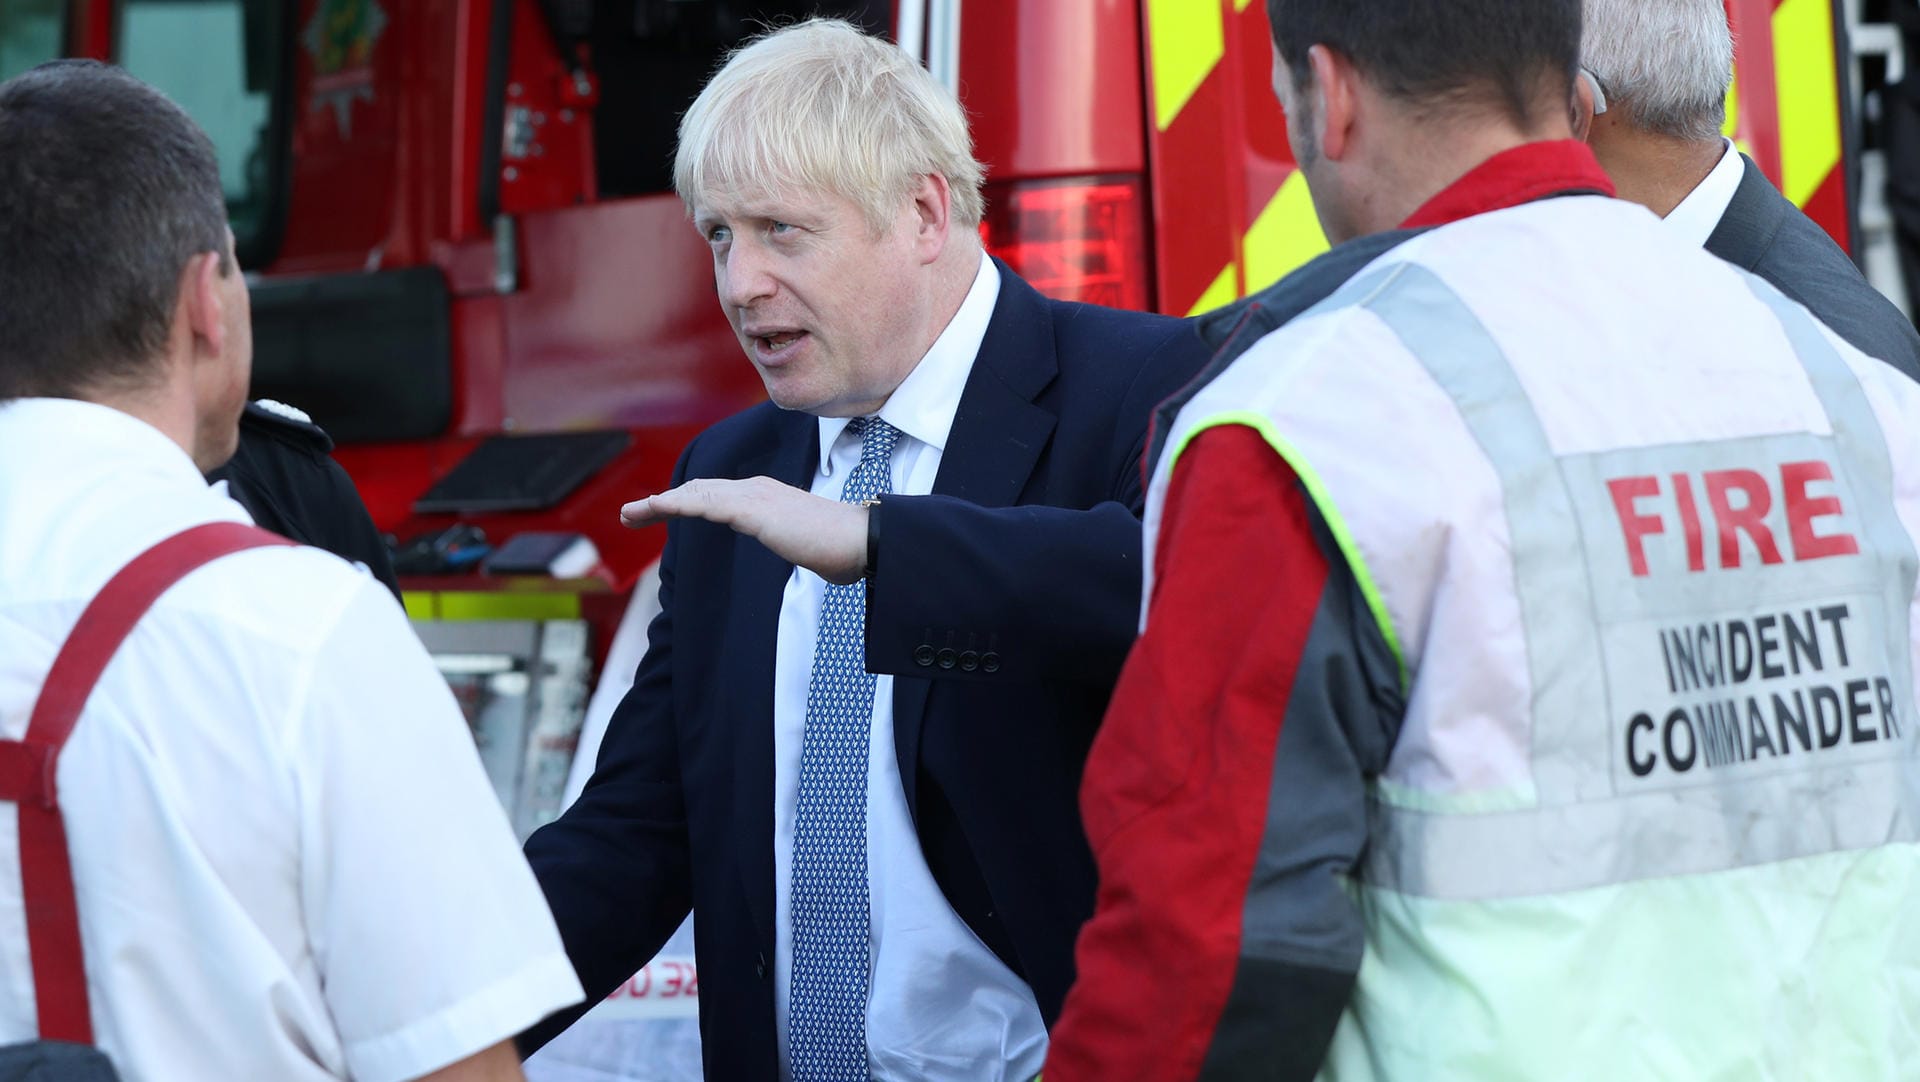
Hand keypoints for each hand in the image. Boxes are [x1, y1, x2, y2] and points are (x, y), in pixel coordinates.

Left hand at [622, 476, 868, 583]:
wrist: (863, 540)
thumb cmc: (841, 548)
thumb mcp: (804, 545)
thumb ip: (792, 543)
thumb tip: (805, 556)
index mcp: (765, 497)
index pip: (715, 495)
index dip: (683, 502)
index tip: (658, 514)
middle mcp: (756, 490)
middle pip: (697, 490)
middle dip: (660, 502)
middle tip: (630, 516)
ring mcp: (755, 497)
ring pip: (695, 494)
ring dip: (658, 503)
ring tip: (630, 515)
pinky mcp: (754, 510)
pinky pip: (706, 504)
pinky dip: (676, 504)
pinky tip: (655, 509)